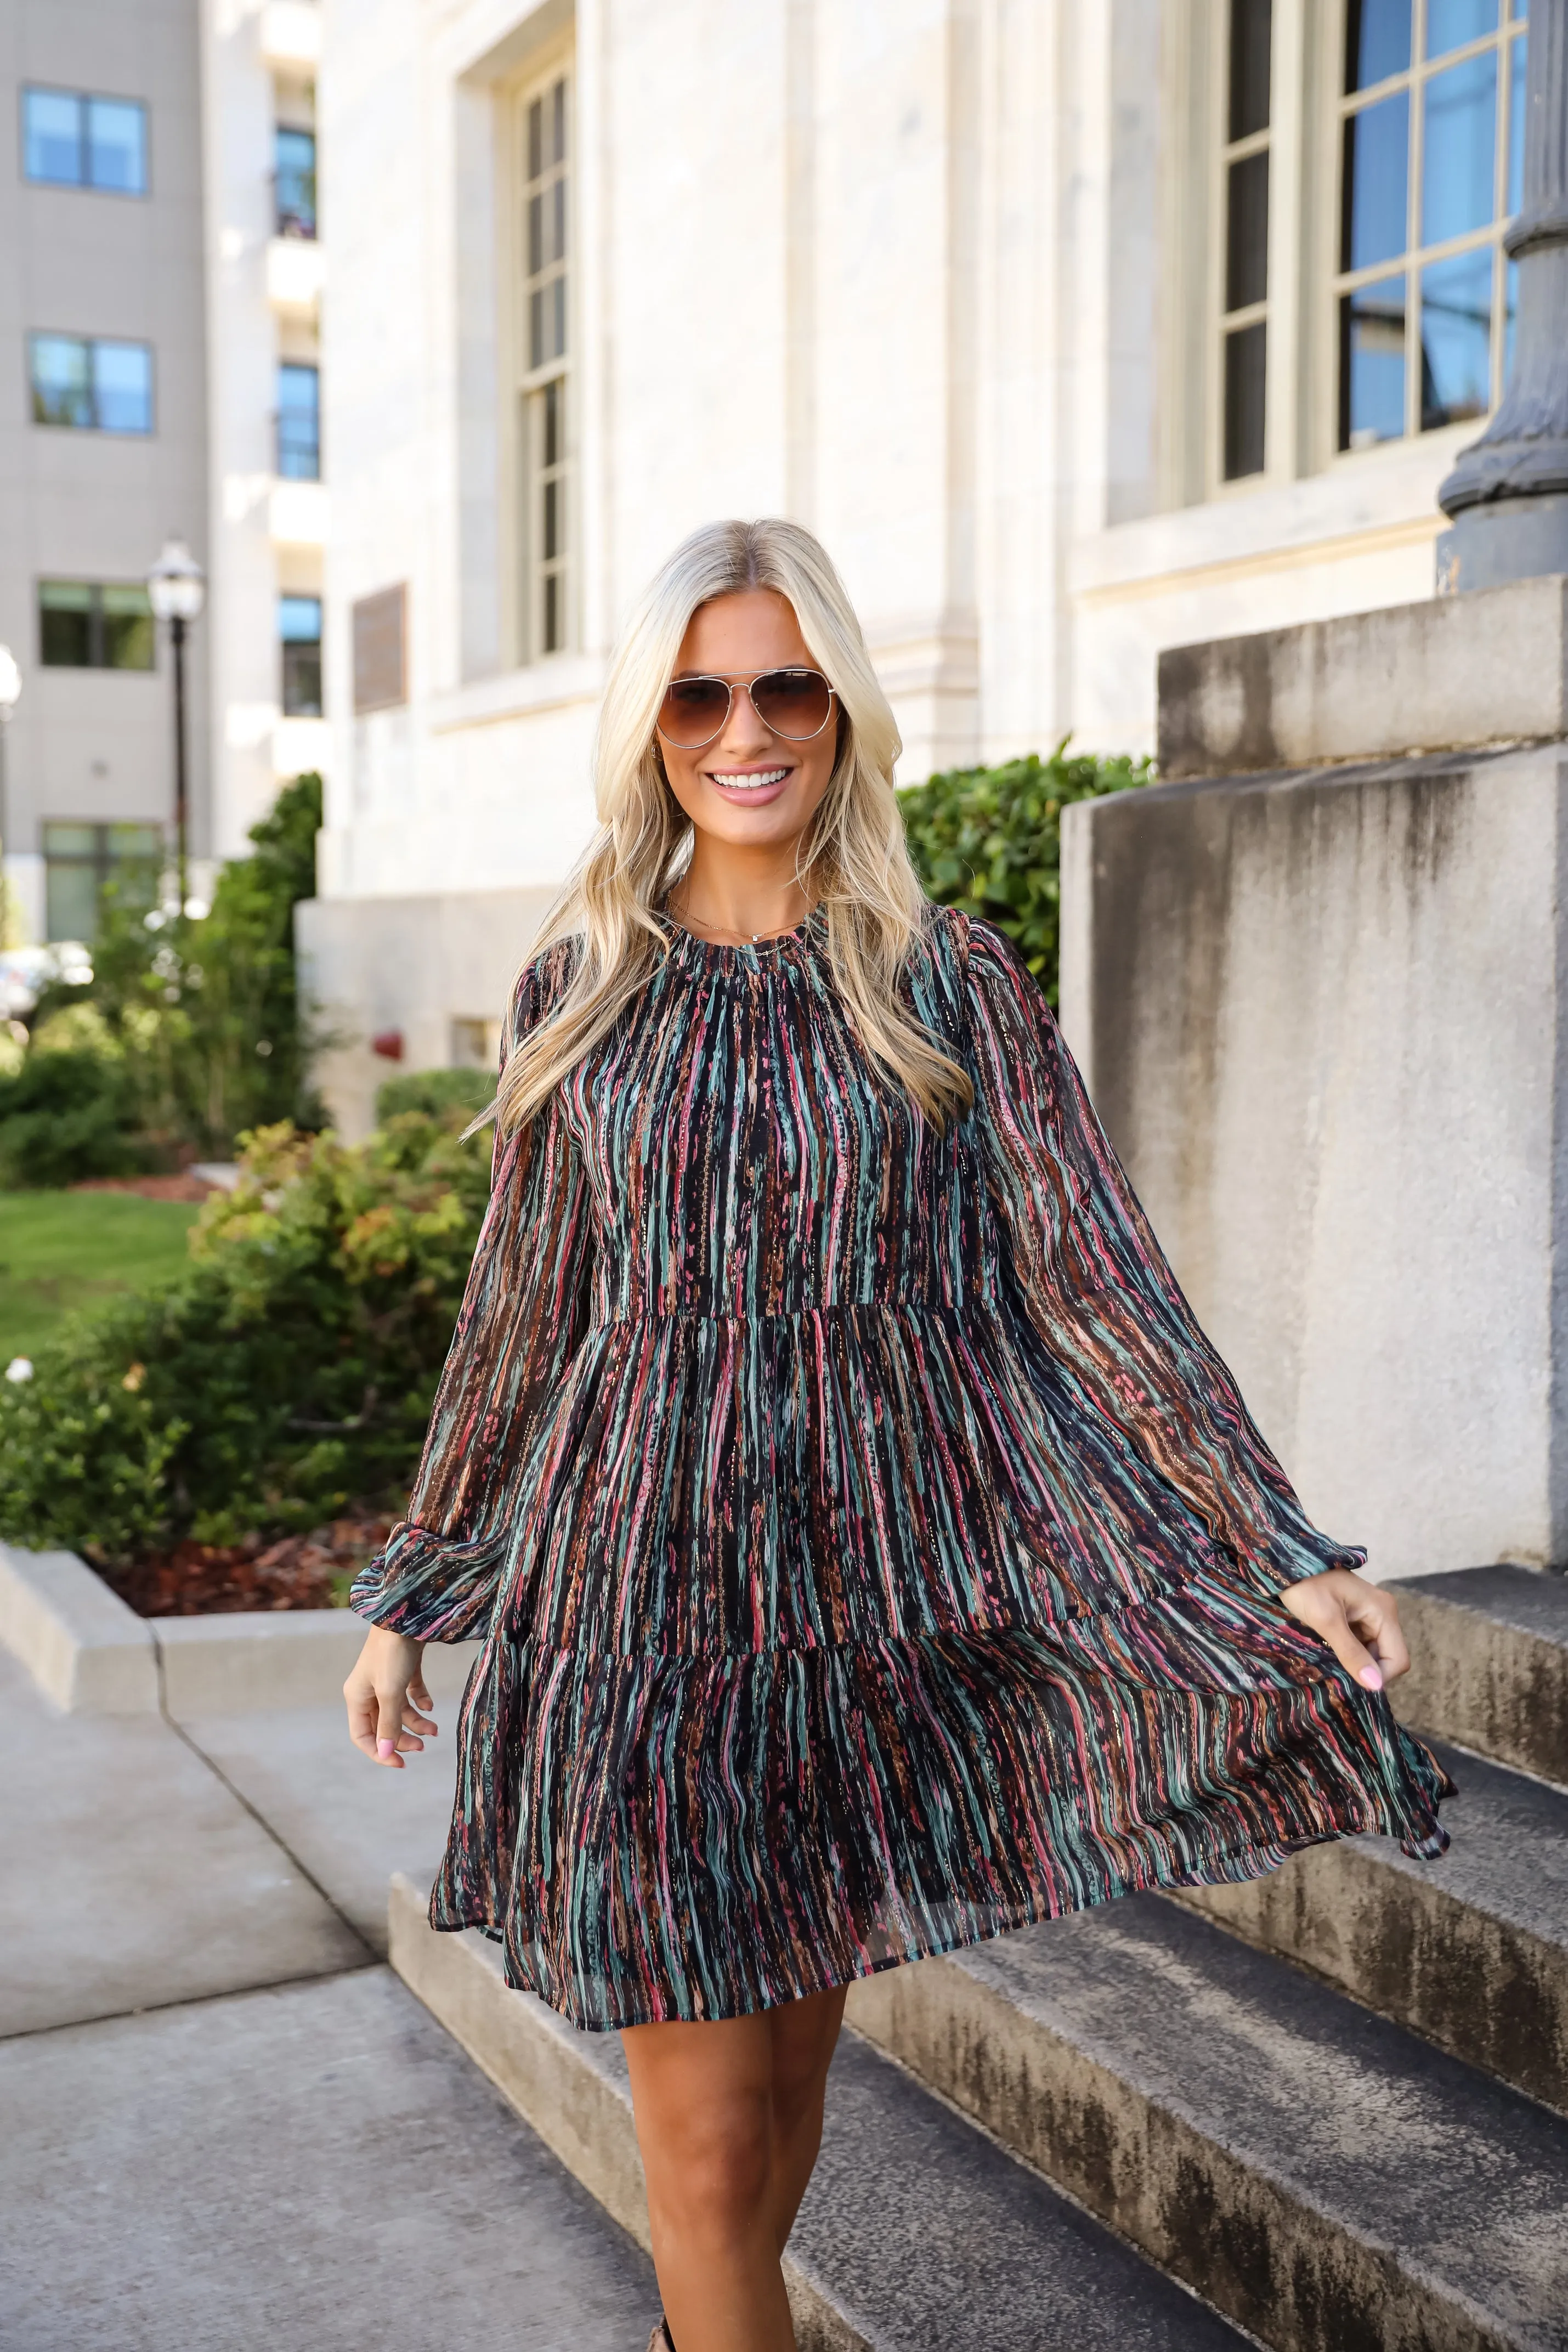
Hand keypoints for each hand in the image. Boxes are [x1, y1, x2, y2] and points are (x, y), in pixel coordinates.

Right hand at [344, 1626, 437, 1767]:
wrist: (407, 1613)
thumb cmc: (392, 1652)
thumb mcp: (389, 1692)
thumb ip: (388, 1724)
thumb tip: (386, 1754)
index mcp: (357, 1697)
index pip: (362, 1736)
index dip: (379, 1752)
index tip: (401, 1764)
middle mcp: (368, 1689)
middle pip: (383, 1725)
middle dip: (402, 1738)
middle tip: (423, 1746)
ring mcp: (385, 1677)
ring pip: (398, 1710)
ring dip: (415, 1722)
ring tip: (435, 1730)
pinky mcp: (403, 1667)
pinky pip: (410, 1692)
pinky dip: (419, 1701)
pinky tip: (430, 1706)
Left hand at [1280, 1568, 1409, 1693]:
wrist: (1285, 1565)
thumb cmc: (1305, 1587)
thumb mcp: (1326, 1620)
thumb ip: (1351, 1652)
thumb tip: (1375, 1685)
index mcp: (1383, 1611)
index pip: (1398, 1658)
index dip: (1380, 1676)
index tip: (1352, 1682)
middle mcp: (1383, 1613)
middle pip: (1387, 1657)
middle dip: (1366, 1670)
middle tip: (1338, 1674)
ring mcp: (1370, 1616)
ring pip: (1373, 1653)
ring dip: (1356, 1663)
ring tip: (1331, 1664)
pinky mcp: (1356, 1618)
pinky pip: (1361, 1645)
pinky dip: (1348, 1654)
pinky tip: (1330, 1654)